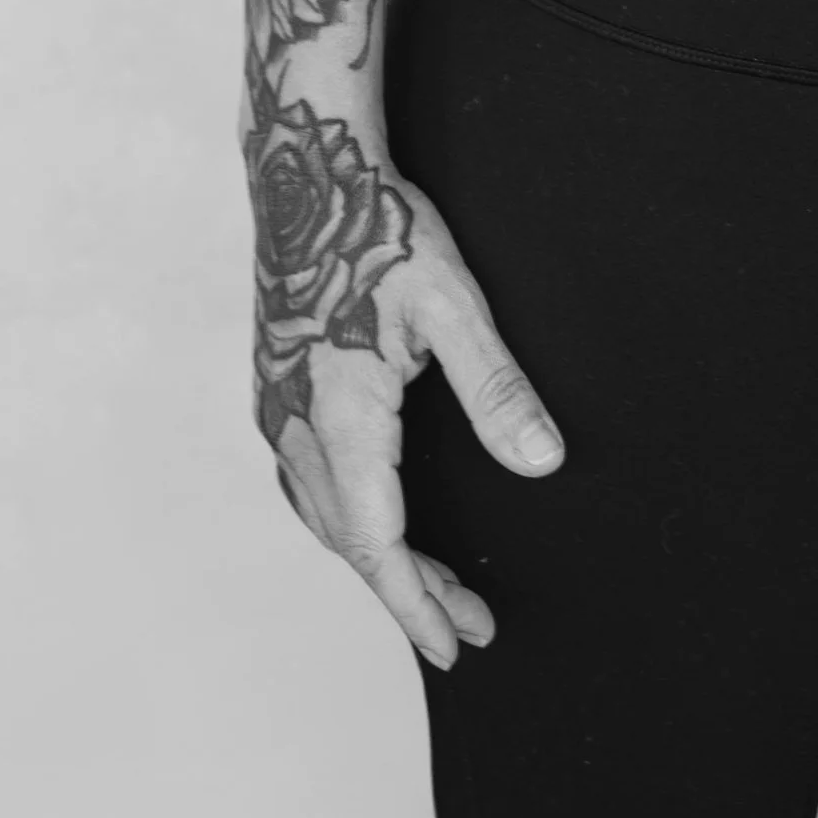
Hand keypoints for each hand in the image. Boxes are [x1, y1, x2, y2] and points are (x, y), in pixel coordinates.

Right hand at [246, 103, 564, 670]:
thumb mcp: (454, 303)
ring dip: (379, 559)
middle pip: (350, 542)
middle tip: (466, 625)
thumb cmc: (378, 228)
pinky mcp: (276, 393)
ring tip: (435, 586)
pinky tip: (379, 522)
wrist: (304, 172)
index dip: (415, 603)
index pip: (377, 543)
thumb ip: (496, 387)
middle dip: (409, 591)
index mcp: (339, 417)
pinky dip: (349, 522)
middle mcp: (294, 426)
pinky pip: (309, 486)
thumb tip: (542, 463)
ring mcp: (277, 411)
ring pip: (325, 518)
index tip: (453, 645)